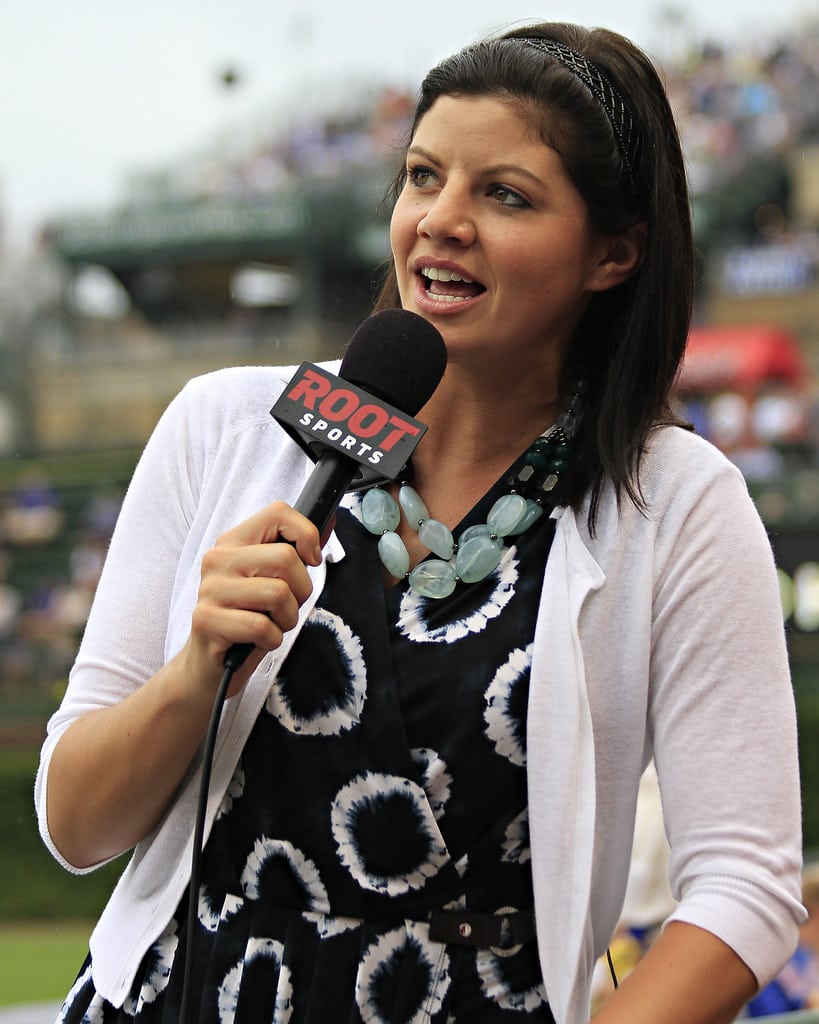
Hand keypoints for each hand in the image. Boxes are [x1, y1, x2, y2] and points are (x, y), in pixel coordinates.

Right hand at [184, 501, 322, 695]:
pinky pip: (263, 627)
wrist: (211, 664)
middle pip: (286, 558)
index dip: (306, 535)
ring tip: (270, 624)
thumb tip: (329, 521)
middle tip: (285, 606)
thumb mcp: (273, 580)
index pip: (278, 512)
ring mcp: (210, 589)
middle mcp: (218, 559)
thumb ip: (298, 550)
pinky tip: (257, 640)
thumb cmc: (248, 619)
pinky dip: (272, 640)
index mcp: (234, 541)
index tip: (310, 561)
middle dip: (301, 590)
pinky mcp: (206, 620)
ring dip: (287, 618)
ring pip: (278, 593)